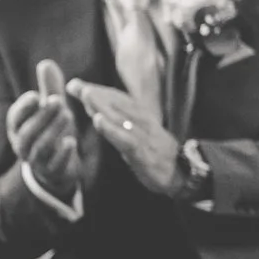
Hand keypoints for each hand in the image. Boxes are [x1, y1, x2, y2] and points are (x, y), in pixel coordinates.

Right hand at [6, 59, 95, 201]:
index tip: (35, 95)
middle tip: (58, 101)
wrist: (57, 167)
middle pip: (28, 132)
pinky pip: (54, 165)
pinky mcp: (53, 171)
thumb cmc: (51, 131)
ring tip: (69, 115)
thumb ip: (49, 88)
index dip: (24, 107)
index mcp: (20, 129)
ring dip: (53, 131)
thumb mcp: (50, 111)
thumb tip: (46, 62)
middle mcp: (24, 145)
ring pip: (40, 147)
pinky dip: (62, 154)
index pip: (15, 118)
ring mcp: (37, 161)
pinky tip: (71, 142)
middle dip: (42, 116)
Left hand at [66, 80, 189, 197]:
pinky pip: (125, 138)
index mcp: (143, 118)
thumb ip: (123, 124)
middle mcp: (144, 123)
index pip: (120, 100)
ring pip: (121, 117)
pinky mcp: (143, 152)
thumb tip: (100, 112)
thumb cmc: (158, 154)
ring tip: (85, 94)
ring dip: (103, 104)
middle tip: (75, 85)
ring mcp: (144, 137)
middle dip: (96, 93)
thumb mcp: (142, 136)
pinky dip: (111, 129)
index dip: (100, 91)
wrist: (184, 173)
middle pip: (119, 104)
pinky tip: (98, 120)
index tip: (77, 84)